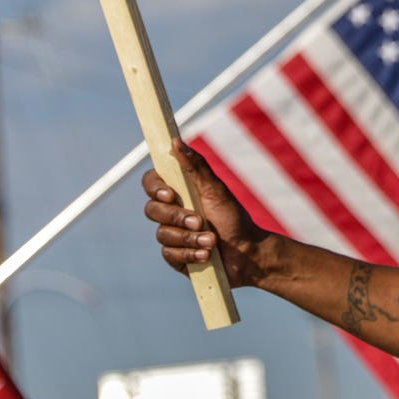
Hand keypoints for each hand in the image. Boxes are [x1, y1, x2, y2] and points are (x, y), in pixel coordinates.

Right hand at [143, 143, 280, 287]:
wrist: (247, 254)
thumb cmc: (233, 218)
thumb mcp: (216, 190)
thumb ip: (196, 167)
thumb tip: (176, 141)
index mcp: (179, 191)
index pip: (151, 183)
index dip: (154, 188)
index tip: (170, 195)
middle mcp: (171, 212)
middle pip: (152, 210)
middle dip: (177, 218)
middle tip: (200, 222)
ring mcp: (172, 235)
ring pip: (162, 234)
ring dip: (190, 238)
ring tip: (212, 241)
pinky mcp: (175, 257)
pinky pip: (169, 255)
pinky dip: (189, 254)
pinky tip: (206, 255)